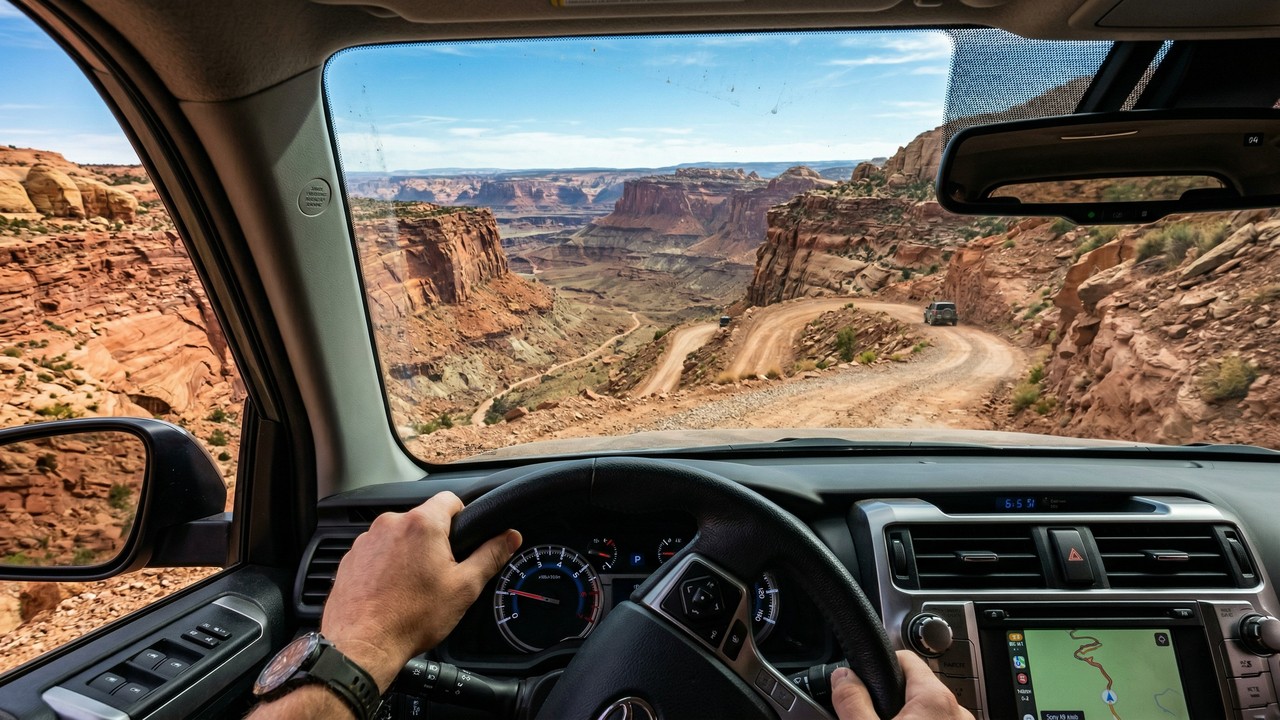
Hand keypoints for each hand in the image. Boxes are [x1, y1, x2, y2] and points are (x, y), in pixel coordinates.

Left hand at [320, 491, 520, 691]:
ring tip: (412, 587)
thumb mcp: (464, 587)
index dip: (462, 517)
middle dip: (434, 542)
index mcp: (422, 524)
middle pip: (423, 520)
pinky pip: (377, 552)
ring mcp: (367, 540)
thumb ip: (490, 556)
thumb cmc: (410, 617)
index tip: (463, 539)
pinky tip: (392, 591)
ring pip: (399, 537)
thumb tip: (510, 537)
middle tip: (440, 574)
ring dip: (409, 553)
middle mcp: (391, 524)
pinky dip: (387, 565)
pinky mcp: (352, 558)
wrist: (363, 645)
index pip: (450, 499)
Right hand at [831, 651, 973, 719]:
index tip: (866, 678)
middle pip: (918, 688)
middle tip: (874, 717)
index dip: (881, 666)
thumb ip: (854, 701)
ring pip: (931, 714)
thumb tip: (843, 677)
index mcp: (936, 700)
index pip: (906, 658)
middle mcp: (959, 712)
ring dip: (911, 718)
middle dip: (895, 700)